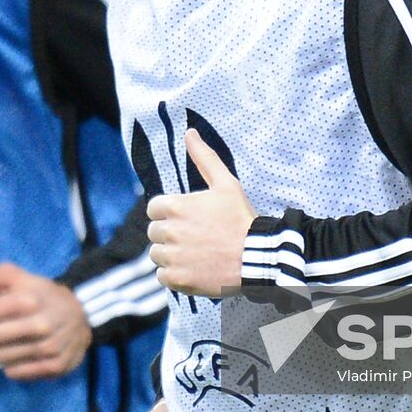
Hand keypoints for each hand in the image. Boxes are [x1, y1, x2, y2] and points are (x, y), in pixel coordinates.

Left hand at [0, 262, 90, 380]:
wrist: (83, 315)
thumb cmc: (43, 294)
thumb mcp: (17, 278)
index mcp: (27, 299)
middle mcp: (39, 324)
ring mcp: (48, 348)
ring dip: (0, 350)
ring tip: (11, 340)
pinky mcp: (54, 367)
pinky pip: (15, 373)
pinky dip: (13, 365)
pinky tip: (22, 353)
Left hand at [146, 129, 256, 297]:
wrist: (256, 257)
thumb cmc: (241, 219)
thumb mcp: (226, 184)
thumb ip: (204, 158)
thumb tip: (190, 132)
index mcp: (176, 206)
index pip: (154, 209)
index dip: (169, 213)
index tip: (188, 219)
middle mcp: (170, 231)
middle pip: (155, 232)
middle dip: (170, 233)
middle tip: (195, 237)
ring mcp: (173, 257)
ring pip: (156, 254)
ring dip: (171, 254)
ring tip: (195, 253)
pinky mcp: (177, 279)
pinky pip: (162, 275)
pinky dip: (174, 274)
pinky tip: (194, 268)